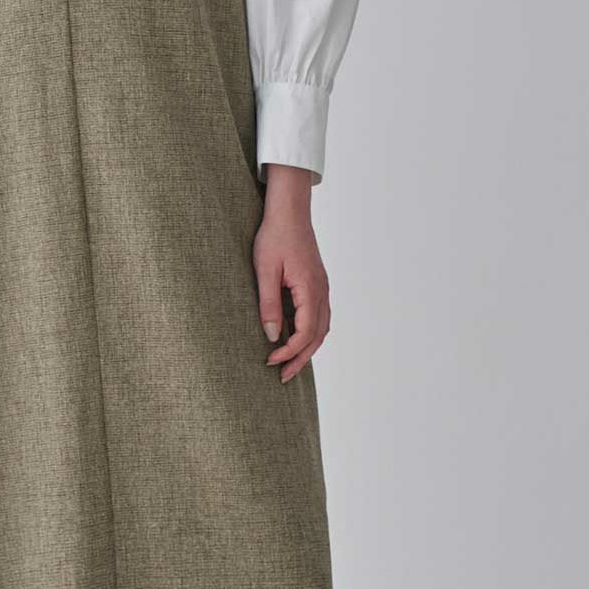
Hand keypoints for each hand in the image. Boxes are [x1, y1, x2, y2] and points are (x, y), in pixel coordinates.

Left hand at [254, 164, 329, 383]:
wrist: (289, 211)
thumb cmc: (275, 237)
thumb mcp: (265, 271)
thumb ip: (268, 304)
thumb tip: (271, 336)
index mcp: (310, 290)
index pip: (305, 333)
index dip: (288, 352)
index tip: (269, 361)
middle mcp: (322, 292)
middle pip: (317, 337)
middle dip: (300, 359)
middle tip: (282, 377)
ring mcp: (323, 288)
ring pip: (322, 328)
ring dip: (308, 349)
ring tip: (290, 364)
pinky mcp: (318, 284)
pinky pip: (320, 316)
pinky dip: (311, 334)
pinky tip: (297, 339)